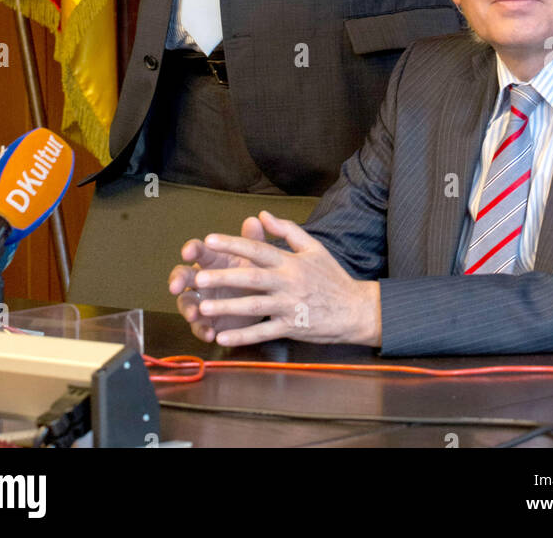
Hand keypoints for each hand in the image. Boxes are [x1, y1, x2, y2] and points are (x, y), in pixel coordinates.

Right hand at [169, 215, 267, 343]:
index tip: (188, 251)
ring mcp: (202, 300)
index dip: (191, 249)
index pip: (198, 249)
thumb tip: (254, 220)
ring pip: (186, 303)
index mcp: (213, 259)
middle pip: (182, 276)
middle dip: (177, 280)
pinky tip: (209, 334)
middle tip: (175, 287)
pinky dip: (202, 330)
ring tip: (193, 315)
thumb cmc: (254, 272)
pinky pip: (200, 327)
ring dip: (187, 309)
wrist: (263, 300)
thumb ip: (253, 240)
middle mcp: (202, 278)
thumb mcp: (257, 256)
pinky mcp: (208, 321)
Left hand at [179, 209, 381, 347]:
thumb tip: (262, 214)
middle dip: (223, 278)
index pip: (258, 249)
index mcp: (291, 261)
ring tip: (203, 308)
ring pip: (254, 307)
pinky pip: (264, 332)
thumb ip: (287, 230)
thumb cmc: (332, 276)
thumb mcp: (313, 247)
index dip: (234, 244)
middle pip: (251, 278)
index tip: (210, 240)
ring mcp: (289, 306)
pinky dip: (243, 336)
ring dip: (228, 307)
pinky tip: (224, 337)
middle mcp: (288, 282)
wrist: (354, 309)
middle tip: (198, 278)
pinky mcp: (292, 327)